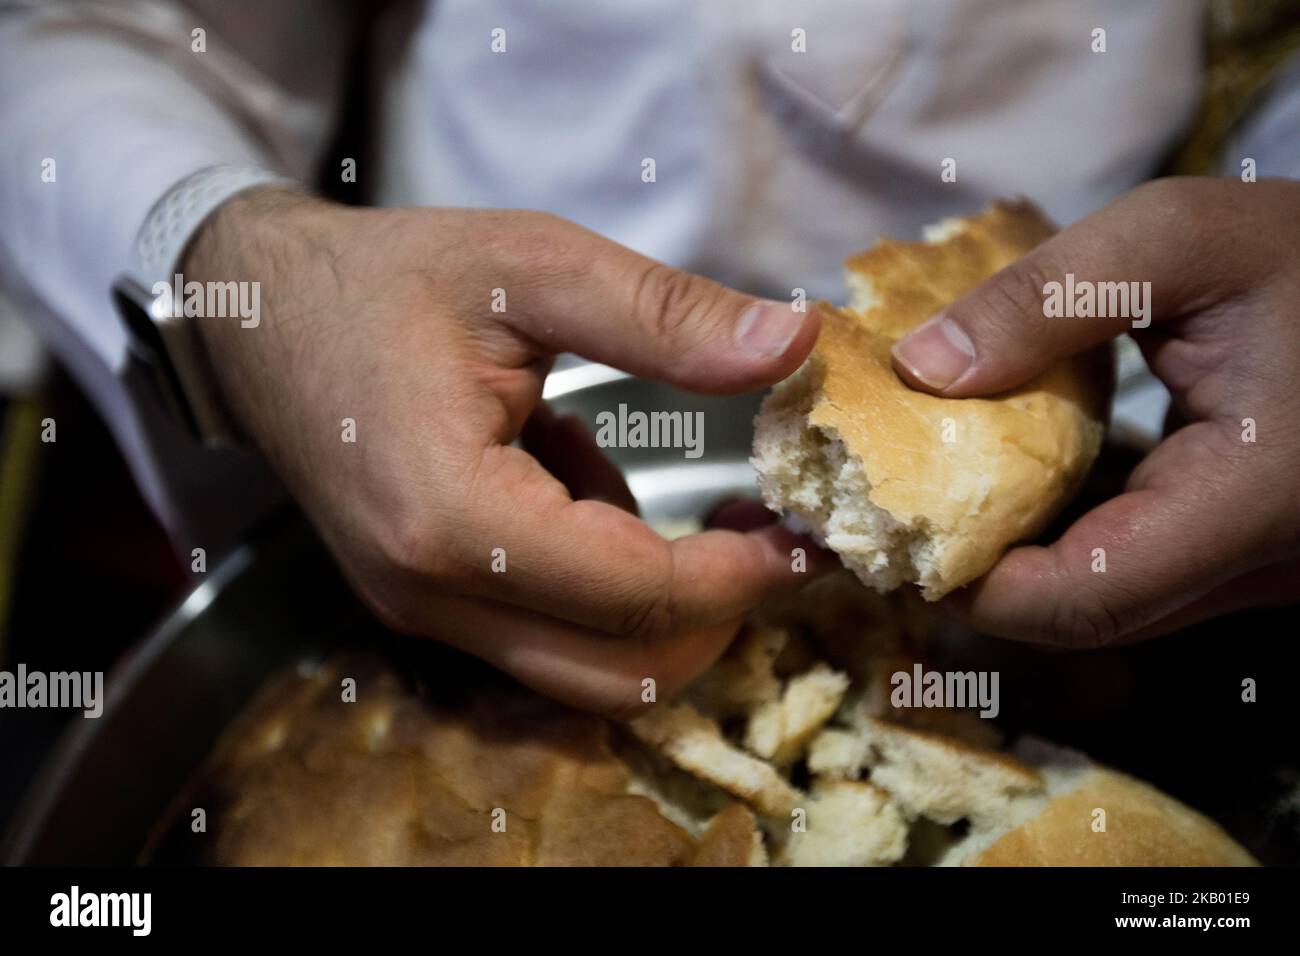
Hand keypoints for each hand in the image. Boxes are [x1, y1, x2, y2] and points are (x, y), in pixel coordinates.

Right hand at [185, 189, 827, 713]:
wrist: (254, 315)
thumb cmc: (384, 280)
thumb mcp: (532, 266)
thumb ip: (665, 314)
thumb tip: (793, 343)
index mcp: (455, 516)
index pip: (635, 592)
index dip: (739, 573)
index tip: (802, 530)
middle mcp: (430, 592)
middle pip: (618, 672)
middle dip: (715, 616)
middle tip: (769, 537)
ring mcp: (419, 609)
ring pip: (584, 674)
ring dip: (663, 609)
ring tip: (700, 511)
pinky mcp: (423, 601)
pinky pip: (543, 634)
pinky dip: (602, 585)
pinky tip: (591, 485)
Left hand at [890, 177, 1299, 645]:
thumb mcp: (1184, 237)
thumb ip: (1050, 297)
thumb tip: (921, 367)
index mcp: (1257, 500)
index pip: (1087, 598)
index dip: (973, 586)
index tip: (894, 532)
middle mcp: (1264, 564)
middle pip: (1086, 614)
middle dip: (977, 577)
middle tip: (892, 515)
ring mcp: (1258, 570)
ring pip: (1108, 601)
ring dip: (1015, 561)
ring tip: (933, 494)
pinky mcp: (1244, 554)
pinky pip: (1136, 571)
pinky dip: (1063, 538)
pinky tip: (1013, 482)